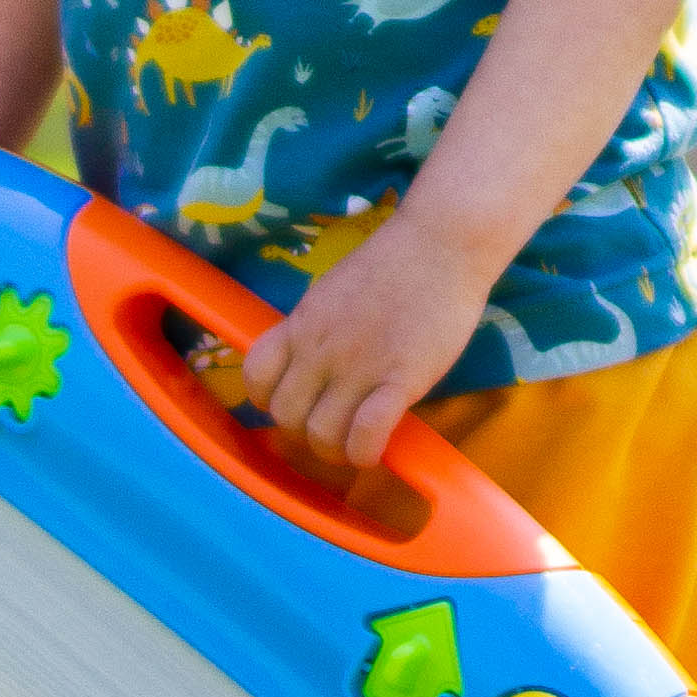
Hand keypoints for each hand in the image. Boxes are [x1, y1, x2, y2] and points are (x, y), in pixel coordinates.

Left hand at [239, 210, 494, 470]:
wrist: (441, 244)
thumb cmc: (395, 264)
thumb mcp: (333, 292)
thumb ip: (316, 330)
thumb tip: (312, 368)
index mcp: (301, 323)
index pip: (255, 376)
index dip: (268, 400)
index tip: (295, 402)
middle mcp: (320, 348)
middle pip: (286, 416)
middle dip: (303, 433)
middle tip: (332, 429)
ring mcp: (358, 365)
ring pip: (321, 434)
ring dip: (335, 450)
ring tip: (355, 443)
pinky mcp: (400, 378)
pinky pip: (366, 434)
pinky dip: (365, 453)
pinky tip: (377, 449)